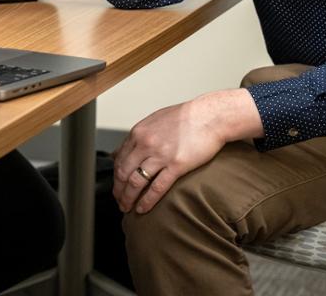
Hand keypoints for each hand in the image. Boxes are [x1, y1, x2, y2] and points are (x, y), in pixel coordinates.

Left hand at [112, 88, 262, 213]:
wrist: (210, 116)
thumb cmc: (186, 118)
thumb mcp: (155, 121)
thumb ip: (138, 137)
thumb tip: (122, 150)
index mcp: (139, 133)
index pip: (119, 159)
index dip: (115, 176)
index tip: (117, 185)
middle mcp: (145, 143)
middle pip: (123, 172)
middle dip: (118, 190)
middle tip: (118, 200)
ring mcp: (160, 155)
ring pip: (136, 182)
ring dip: (128, 198)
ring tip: (127, 207)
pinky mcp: (177, 165)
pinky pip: (157, 188)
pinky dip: (147, 201)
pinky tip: (142, 208)